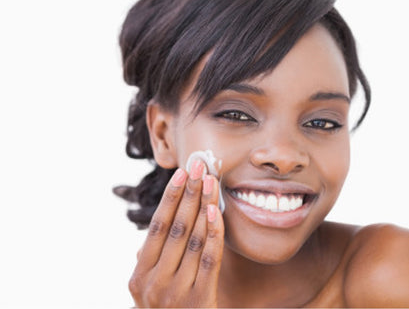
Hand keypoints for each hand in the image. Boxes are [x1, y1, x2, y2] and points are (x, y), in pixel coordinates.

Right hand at [128, 161, 224, 307]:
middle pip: (174, 228)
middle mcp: (153, 283)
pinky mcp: (199, 299)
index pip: (156, 227)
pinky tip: (216, 212)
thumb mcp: (151, 290)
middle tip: (199, 167)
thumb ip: (152, 261)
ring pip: (192, 239)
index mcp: (139, 276)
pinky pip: (209, 258)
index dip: (170, 198)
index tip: (181, 174)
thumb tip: (155, 230)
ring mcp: (176, 292)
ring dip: (202, 206)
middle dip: (188, 194)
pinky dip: (213, 233)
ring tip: (211, 182)